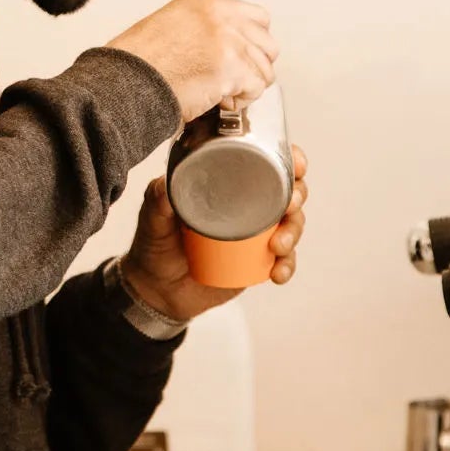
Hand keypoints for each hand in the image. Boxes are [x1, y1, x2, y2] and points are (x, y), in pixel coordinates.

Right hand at [106, 0, 277, 122]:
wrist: (124, 83)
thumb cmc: (133, 65)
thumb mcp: (165, 27)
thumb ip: (197, 30)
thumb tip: (219, 49)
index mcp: (201, 2)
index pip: (253, 16)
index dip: (249, 43)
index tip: (238, 59)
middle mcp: (218, 15)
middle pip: (265, 40)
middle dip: (254, 64)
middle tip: (235, 80)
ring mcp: (227, 39)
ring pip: (265, 66)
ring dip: (249, 84)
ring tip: (225, 94)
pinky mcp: (231, 67)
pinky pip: (257, 86)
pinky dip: (243, 100)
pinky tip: (221, 102)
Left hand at [119, 146, 308, 323]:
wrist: (155, 289)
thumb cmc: (155, 245)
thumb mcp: (152, 217)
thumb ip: (156, 199)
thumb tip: (165, 184)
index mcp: (228, 183)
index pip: (267, 163)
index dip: (290, 161)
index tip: (296, 165)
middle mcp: (247, 205)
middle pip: (288, 192)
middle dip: (297, 196)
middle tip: (288, 206)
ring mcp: (255, 234)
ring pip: (292, 225)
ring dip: (294, 233)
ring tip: (277, 246)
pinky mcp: (257, 263)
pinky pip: (283, 261)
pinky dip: (287, 266)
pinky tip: (276, 274)